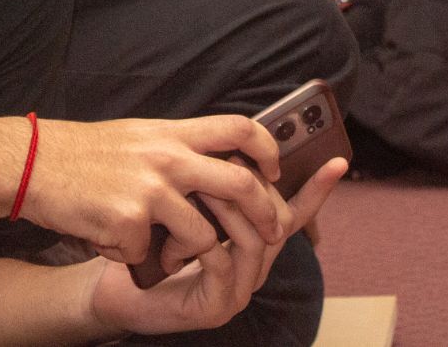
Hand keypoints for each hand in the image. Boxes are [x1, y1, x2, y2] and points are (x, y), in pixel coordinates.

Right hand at [17, 115, 288, 276]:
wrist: (28, 163)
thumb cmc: (80, 153)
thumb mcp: (136, 136)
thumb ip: (174, 146)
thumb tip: (215, 158)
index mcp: (169, 133)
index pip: (239, 129)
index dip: (267, 150)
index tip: (273, 172)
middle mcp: (166, 157)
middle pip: (239, 184)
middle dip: (264, 214)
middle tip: (270, 232)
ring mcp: (149, 189)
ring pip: (203, 234)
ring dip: (192, 253)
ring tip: (168, 255)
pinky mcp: (127, 220)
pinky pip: (148, 253)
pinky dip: (133, 257)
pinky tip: (111, 244)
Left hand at [85, 157, 346, 337]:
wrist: (108, 284)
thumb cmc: (145, 238)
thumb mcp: (182, 201)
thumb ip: (212, 178)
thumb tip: (234, 139)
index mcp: (249, 240)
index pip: (293, 211)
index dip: (316, 188)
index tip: (338, 160)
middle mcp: (252, 267)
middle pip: (278, 219)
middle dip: (253, 187)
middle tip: (226, 165)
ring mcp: (238, 290)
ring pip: (255, 240)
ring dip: (226, 209)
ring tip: (197, 191)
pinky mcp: (217, 307)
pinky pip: (225, 266)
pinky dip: (203, 244)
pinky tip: (179, 240)